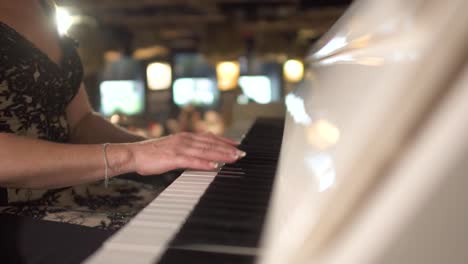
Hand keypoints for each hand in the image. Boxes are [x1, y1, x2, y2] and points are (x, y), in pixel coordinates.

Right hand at [127, 132, 244, 174]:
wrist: (133, 154)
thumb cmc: (152, 154)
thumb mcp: (173, 148)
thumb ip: (187, 150)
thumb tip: (201, 155)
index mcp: (185, 137)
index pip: (209, 137)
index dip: (224, 141)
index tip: (237, 144)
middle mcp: (185, 140)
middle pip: (211, 143)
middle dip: (228, 148)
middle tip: (242, 153)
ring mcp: (179, 148)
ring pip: (205, 150)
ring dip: (221, 154)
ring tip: (234, 158)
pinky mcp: (173, 158)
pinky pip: (192, 161)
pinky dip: (204, 163)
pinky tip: (214, 166)